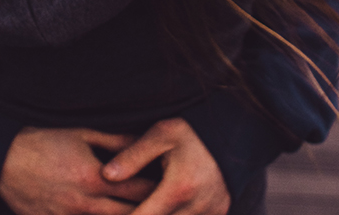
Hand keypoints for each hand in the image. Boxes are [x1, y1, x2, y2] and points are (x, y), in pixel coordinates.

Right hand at [0, 127, 154, 214]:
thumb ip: (114, 141)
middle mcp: (85, 205)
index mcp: (94, 178)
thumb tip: (141, 140)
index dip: (157, 189)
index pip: (137, 190)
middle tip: (166, 204)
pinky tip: (109, 214)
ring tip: (146, 211)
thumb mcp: (80, 134)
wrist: (3, 161)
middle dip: (149, 210)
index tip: (172, 185)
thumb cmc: (43, 141)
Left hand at [103, 119, 230, 214]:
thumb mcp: (160, 135)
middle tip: (121, 208)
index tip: (106, 212)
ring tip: (143, 206)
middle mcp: (196, 208)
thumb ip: (132, 156)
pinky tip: (161, 208)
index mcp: (178, 188)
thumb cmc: (191, 131)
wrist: (232, 132)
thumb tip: (106, 175)